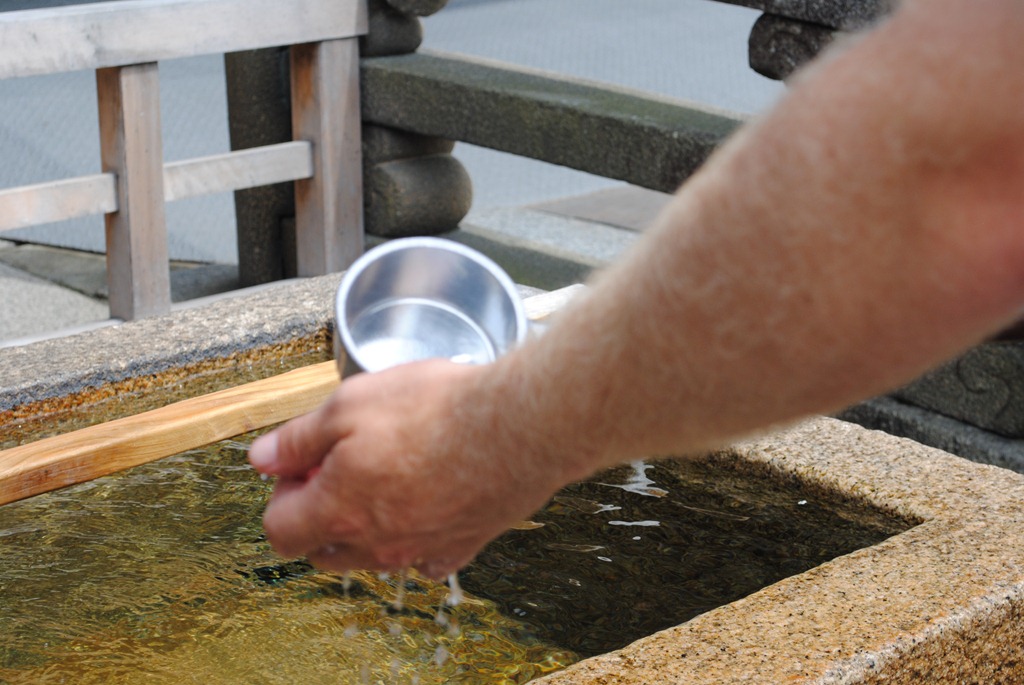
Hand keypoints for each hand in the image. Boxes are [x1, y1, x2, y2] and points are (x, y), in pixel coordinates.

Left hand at [248, 359, 562, 578]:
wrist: (518, 426)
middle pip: (323, 550)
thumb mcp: (349, 405)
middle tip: (343, 465)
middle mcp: (377, 543)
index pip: (280, 530)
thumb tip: (262, 459)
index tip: (303, 464)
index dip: (282, 494)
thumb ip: (298, 439)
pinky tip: (428, 499)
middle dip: (319, 512)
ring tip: (389, 473)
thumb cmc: (436, 410)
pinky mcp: (463, 546)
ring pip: (373, 555)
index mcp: (338, 510)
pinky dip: (417, 535)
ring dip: (366, 524)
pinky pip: (427, 556)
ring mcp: (422, 550)